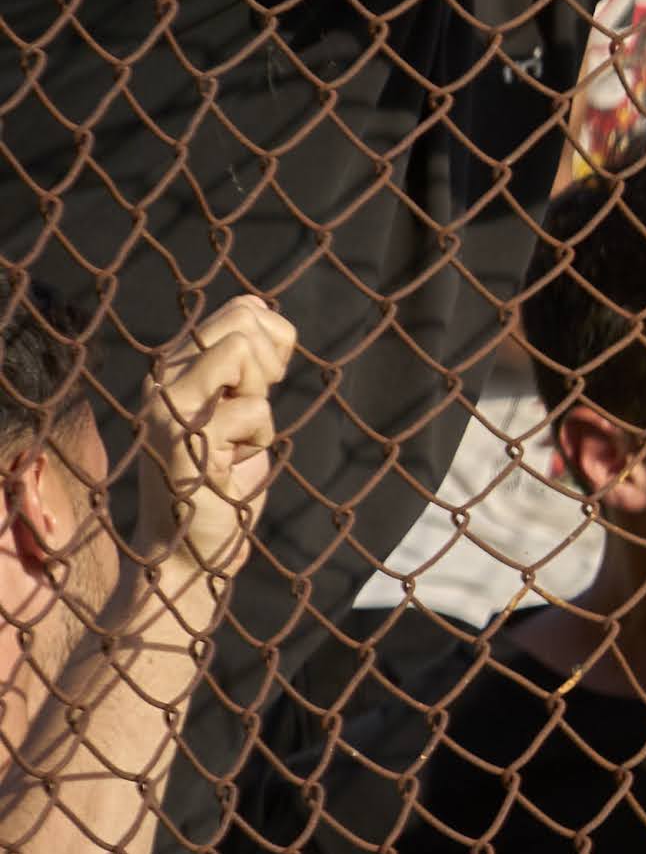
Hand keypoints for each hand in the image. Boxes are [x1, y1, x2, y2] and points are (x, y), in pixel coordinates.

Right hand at [136, 297, 294, 582]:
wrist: (193, 548)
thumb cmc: (222, 479)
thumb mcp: (237, 407)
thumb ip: (244, 361)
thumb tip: (259, 305)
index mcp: (175, 369)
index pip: (240, 310)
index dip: (275, 342)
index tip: (263, 384)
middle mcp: (161, 381)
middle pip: (243, 321)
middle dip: (270, 366)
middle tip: (249, 412)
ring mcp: (166, 408)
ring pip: (242, 351)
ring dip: (261, 402)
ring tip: (236, 439)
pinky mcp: (182, 437)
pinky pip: (252, 410)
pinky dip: (258, 439)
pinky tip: (229, 465)